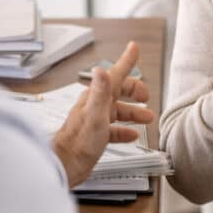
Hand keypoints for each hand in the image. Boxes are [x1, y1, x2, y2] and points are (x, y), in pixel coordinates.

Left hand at [52, 42, 153, 187]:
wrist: (66, 165)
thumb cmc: (78, 141)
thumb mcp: (94, 115)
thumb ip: (100, 92)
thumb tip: (101, 69)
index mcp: (96, 97)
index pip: (115, 74)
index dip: (127, 60)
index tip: (134, 47)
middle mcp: (95, 105)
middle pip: (119, 91)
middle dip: (135, 91)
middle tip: (146, 95)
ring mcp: (96, 120)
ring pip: (118, 111)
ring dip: (133, 112)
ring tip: (147, 117)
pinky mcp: (96, 135)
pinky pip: (114, 129)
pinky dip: (124, 130)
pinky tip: (131, 135)